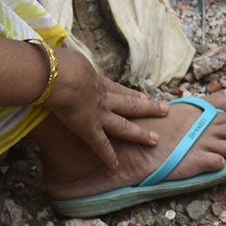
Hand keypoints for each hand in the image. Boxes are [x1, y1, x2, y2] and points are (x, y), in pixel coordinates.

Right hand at [41, 45, 170, 167]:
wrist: (61, 77)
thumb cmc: (61, 65)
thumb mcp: (70, 59)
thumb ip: (71, 63)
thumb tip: (63, 61)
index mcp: (97, 81)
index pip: (118, 89)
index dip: (131, 93)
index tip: (143, 96)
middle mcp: (104, 99)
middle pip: (130, 104)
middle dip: (148, 108)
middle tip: (165, 110)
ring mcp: (99, 115)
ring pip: (124, 126)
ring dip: (140, 133)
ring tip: (155, 139)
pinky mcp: (89, 130)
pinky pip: (100, 145)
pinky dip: (107, 155)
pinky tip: (114, 165)